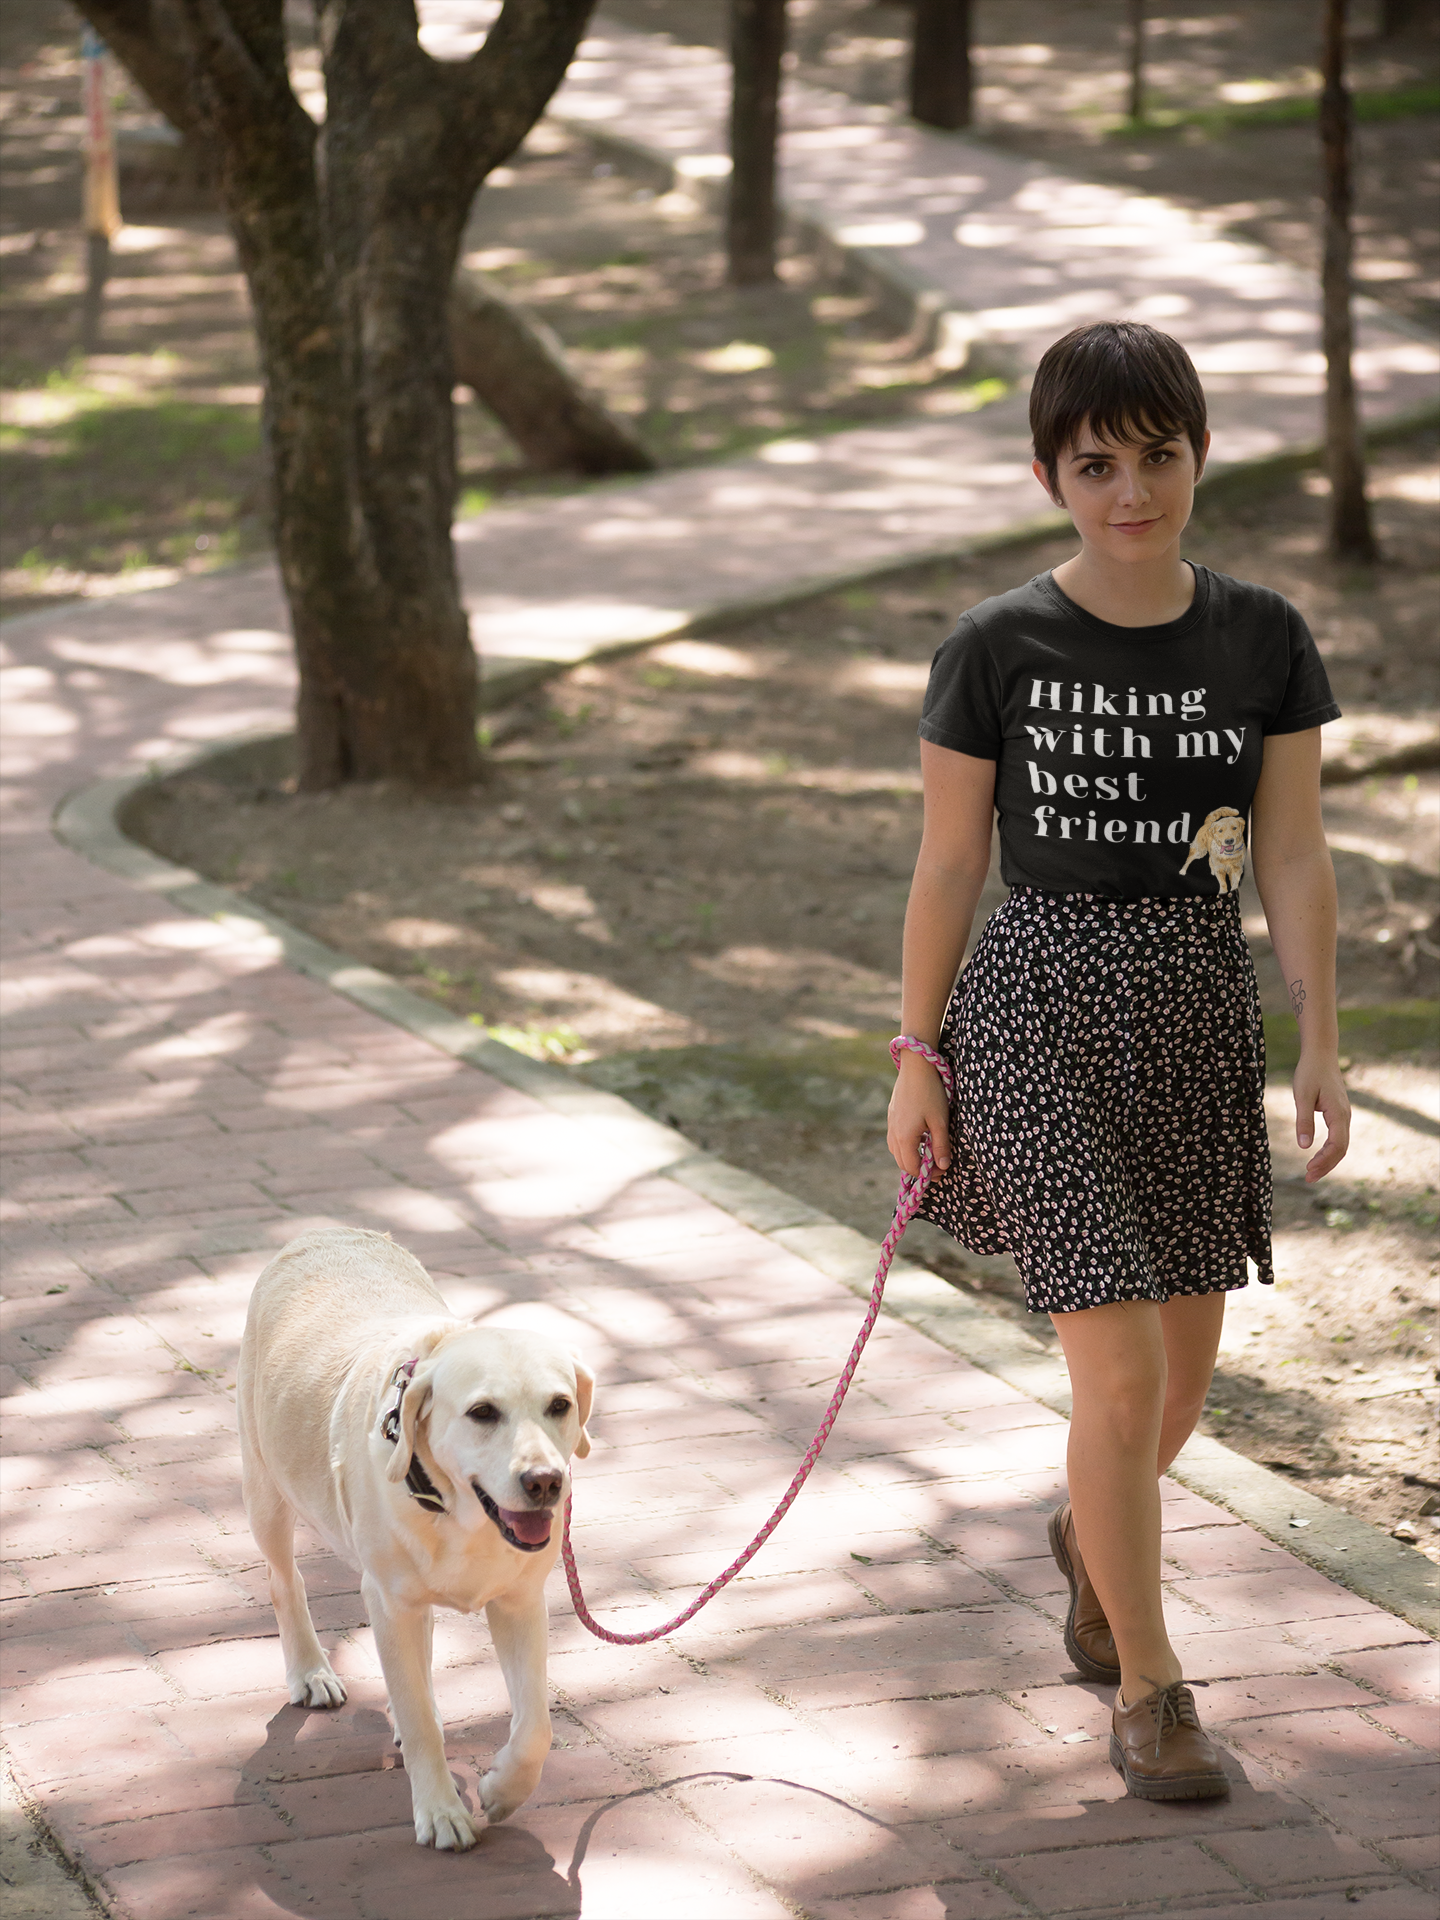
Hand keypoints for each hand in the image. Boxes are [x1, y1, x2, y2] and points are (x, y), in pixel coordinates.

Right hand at [887, 1054, 951, 1178]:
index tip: (943, 1170)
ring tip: (928, 1152)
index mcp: (905, 1137)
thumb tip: (943, 1167)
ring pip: (896, 1152)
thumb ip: (941, 1146)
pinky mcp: (891, 1116)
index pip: (913, 1167)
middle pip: (902, 1163)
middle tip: (938, 1165)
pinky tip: (919, 1137)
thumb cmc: (930, 1093)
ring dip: (911, 1157)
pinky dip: (906, 1146)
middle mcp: (893, 1133)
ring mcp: (890, 1124)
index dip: (928, 1174)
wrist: (916, 1067)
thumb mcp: (940, 1122)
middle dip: (919, 1168)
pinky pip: (895, 1139)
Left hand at [1295, 1052, 1350, 1181]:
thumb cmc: (1310, 1073)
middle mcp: (1345, 1117)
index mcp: (1338, 1114)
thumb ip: (1303, 1120)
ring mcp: (1344, 1116)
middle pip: (1340, 1150)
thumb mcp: (1302, 1096)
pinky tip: (1317, 1157)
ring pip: (1340, 1145)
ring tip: (1311, 1172)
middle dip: (1326, 1166)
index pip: (1337, 1146)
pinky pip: (1338, 1138)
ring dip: (1327, 1160)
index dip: (1324, 1161)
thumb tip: (1304, 1146)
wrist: (1321, 1055)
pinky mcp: (1338, 1114)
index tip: (1308, 1171)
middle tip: (1308, 1179)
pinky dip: (1329, 1151)